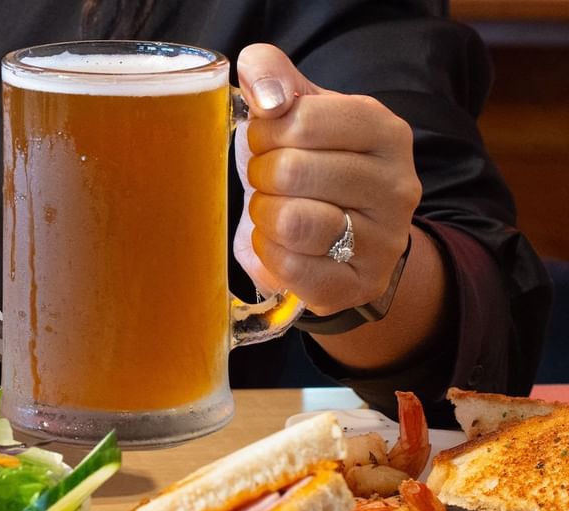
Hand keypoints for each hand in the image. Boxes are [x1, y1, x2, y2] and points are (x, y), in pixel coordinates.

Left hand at [233, 44, 420, 315]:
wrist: (347, 238)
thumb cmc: (313, 165)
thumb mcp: (300, 111)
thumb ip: (272, 76)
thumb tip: (267, 95)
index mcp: (386, 130)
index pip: (302, 120)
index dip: (265, 132)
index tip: (268, 141)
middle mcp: (398, 185)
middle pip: (291, 171)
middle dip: (262, 175)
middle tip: (269, 181)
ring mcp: (385, 240)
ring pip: (291, 221)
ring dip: (264, 214)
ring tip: (275, 210)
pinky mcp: (359, 284)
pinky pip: (290, 267)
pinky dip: (268, 253)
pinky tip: (279, 243)